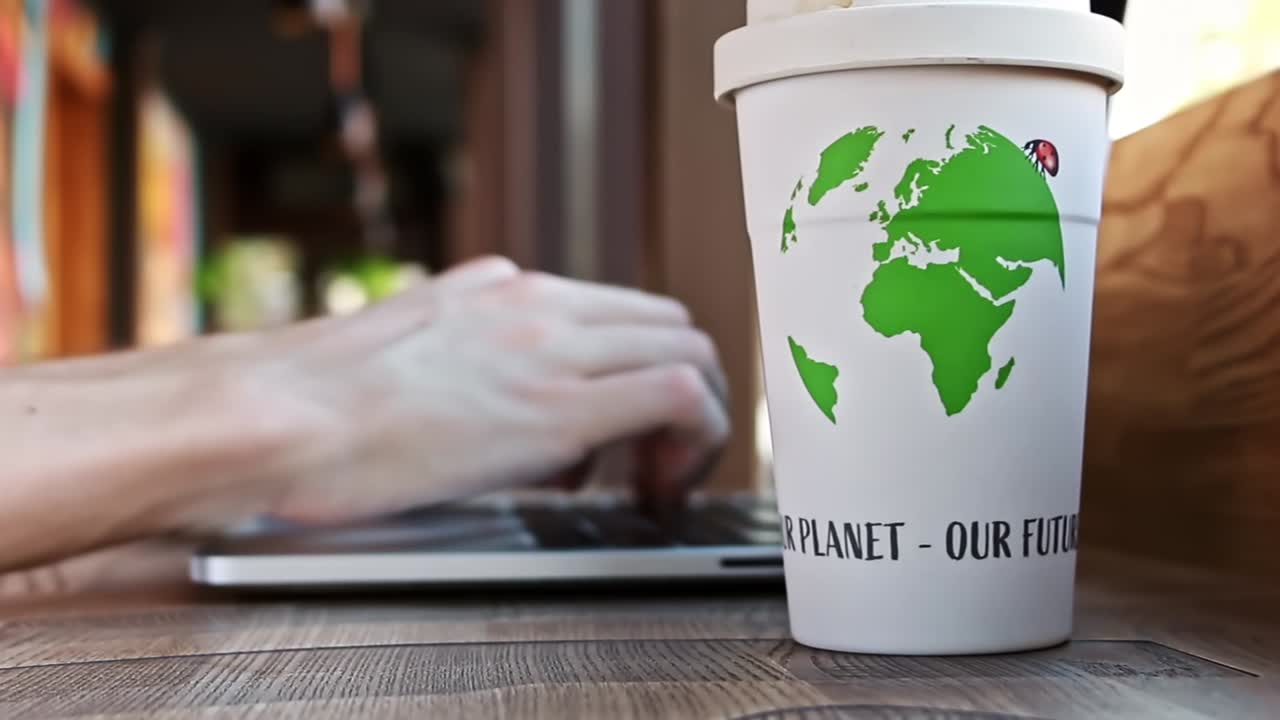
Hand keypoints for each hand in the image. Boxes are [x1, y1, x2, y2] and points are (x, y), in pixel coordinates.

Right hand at [250, 257, 729, 523]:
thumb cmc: (314, 402)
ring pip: (689, 348)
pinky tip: (652, 486)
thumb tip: (509, 410)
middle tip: (658, 457)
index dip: (646, 368)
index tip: (634, 430)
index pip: (620, 311)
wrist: (273, 416)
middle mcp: (536, 303)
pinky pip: (676, 395)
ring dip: (694, 415)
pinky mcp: (556, 409)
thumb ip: (476, 360)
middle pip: (669, 322)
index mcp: (501, 289)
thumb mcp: (410, 349)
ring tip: (658, 478)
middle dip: (684, 389)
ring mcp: (551, 348)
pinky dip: (692, 437)